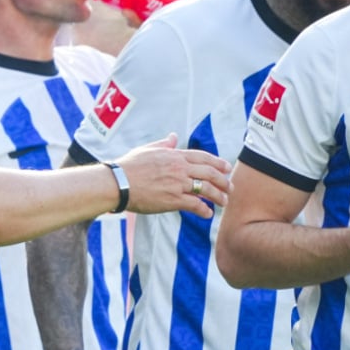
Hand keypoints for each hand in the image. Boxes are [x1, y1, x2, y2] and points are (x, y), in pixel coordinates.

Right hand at [116, 133, 230, 217]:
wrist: (118, 183)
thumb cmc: (129, 166)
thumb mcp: (147, 150)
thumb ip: (163, 144)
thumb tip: (173, 136)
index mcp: (174, 155)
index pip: (203, 157)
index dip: (218, 162)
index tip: (227, 168)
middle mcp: (180, 168)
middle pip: (210, 173)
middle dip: (224, 181)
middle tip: (230, 188)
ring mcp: (178, 184)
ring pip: (207, 189)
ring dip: (219, 196)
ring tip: (224, 202)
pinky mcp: (173, 200)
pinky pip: (195, 205)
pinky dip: (204, 210)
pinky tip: (208, 214)